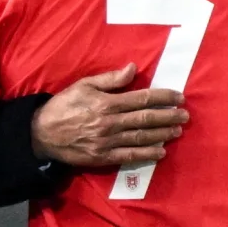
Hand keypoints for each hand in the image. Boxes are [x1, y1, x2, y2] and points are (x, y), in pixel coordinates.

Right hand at [32, 63, 187, 166]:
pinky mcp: (103, 157)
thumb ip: (110, 79)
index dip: (163, 97)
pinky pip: (129, 156)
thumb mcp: (84, 85)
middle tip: (185, 115)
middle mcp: (110, 122)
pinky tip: (160, 152)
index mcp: (107, 102)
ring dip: (162, 134)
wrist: (42, 134)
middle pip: (146, 119)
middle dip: (168, 116)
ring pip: (141, 137)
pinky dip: (147, 154)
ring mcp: (108, 142)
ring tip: (178, 131)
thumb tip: (133, 69)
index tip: (179, 97)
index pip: (142, 99)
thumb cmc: (64, 105)